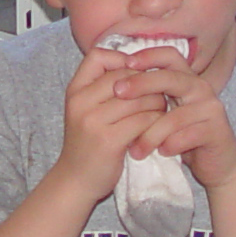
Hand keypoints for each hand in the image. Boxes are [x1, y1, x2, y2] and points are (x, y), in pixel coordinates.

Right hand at [55, 44, 157, 203]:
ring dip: (157, 103)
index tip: (136, 74)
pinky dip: (156, 122)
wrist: (76, 180)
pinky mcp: (109, 141)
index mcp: (75, 90)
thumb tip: (139, 62)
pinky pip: (143, 120)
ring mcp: (93, 121)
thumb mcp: (86, 109)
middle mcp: (81, 102)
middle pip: (125, 76)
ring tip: (160, 111)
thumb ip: (103, 87)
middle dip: (148, 83)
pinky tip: (156, 128)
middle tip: (159, 93)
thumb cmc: (88, 142)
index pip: (98, 56)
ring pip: (139, 98)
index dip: (122, 59)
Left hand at [117, 50, 235, 188]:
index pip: (170, 56)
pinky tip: (161, 153)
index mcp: (187, 80)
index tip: (124, 62)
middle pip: (170, 78)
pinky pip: (186, 136)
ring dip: (150, 134)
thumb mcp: (165, 114)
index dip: (148, 55)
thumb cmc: (183, 138)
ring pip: (174, 116)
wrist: (217, 165)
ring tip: (135, 150)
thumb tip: (113, 84)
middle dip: (141, 83)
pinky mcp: (217, 131)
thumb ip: (149, 98)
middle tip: (117, 92)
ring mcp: (211, 109)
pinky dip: (170, 146)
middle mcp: (201, 89)